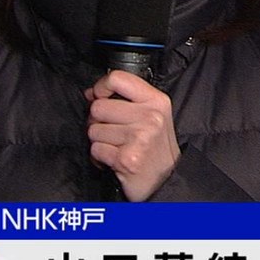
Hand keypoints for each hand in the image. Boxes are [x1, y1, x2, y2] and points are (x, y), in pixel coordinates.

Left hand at [85, 70, 180, 200]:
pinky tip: (114, 159)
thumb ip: (126, 99)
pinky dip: (99, 157)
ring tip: (117, 146)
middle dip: (98, 121)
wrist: (168, 181)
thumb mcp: (152, 114)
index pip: (118, 78)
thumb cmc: (156, 148)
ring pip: (93, 130)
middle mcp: (150, 117)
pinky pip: (95, 149)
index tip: (100, 96)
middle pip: (98, 107)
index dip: (101, 87)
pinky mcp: (127, 158)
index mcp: (156, 101)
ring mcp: (139, 138)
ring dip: (99, 141)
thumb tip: (91, 93)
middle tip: (112, 131)